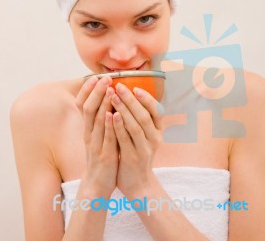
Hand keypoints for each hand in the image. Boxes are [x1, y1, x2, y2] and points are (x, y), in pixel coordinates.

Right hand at [75, 76, 118, 196]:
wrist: (98, 184)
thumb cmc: (102, 155)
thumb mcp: (98, 135)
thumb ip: (101, 119)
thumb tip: (108, 99)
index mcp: (88, 128)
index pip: (83, 105)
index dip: (87, 90)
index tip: (94, 76)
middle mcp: (89, 134)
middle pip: (88, 109)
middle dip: (96, 92)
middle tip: (104, 78)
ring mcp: (96, 144)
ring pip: (96, 121)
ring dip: (103, 104)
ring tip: (109, 90)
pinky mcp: (104, 155)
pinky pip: (106, 138)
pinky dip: (108, 125)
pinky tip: (112, 114)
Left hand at [110, 83, 162, 197]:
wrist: (137, 184)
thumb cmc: (137, 153)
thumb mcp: (144, 136)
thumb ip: (140, 119)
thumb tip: (130, 95)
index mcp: (157, 131)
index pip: (156, 111)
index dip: (146, 98)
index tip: (135, 87)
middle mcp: (154, 139)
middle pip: (144, 115)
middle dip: (131, 99)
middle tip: (119, 86)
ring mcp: (144, 149)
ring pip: (136, 126)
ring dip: (124, 109)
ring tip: (113, 96)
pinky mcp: (133, 158)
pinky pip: (126, 139)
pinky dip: (119, 126)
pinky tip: (111, 115)